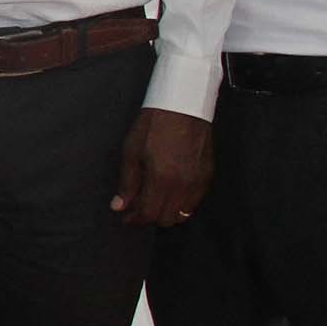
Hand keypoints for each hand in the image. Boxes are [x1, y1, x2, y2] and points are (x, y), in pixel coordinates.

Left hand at [112, 109, 211, 228]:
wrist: (182, 106)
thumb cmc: (153, 125)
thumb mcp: (131, 152)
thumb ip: (127, 183)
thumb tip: (119, 207)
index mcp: (162, 179)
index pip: (149, 214)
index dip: (135, 219)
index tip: (126, 217)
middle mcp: (183, 185)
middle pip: (167, 219)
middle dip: (150, 217)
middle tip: (138, 208)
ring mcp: (198, 181)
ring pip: (183, 214)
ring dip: (167, 212)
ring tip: (154, 200)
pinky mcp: (207, 176)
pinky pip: (195, 202)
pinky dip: (181, 204)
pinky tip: (170, 192)